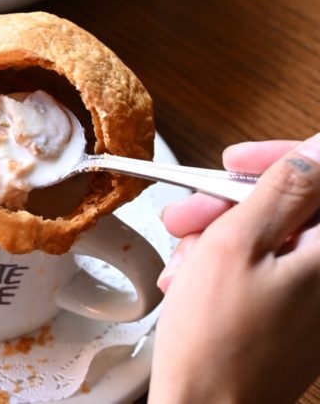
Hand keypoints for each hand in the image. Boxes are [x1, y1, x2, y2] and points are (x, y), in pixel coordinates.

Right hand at [150, 134, 319, 402]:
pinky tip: (195, 280)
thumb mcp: (235, 245)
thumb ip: (280, 190)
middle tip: (190, 216)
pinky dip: (232, 266)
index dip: (281, 157)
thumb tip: (316, 150)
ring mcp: (319, 299)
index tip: (237, 159)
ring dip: (224, 237)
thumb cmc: (218, 341)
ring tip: (185, 260)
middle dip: (235, 203)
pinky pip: (271, 270)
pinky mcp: (302, 318)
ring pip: (275, 238)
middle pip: (296, 208)